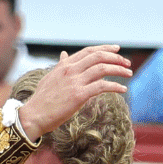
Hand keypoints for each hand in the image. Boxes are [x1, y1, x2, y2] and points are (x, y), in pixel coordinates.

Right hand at [16, 46, 131, 138]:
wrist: (33, 115)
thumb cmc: (42, 99)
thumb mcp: (50, 77)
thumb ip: (60, 65)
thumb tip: (64, 54)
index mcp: (65, 65)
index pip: (89, 51)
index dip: (105, 48)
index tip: (117, 50)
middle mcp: (70, 70)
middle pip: (99, 57)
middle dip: (116, 58)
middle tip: (127, 62)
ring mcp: (75, 82)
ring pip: (103, 69)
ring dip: (119, 70)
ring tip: (129, 74)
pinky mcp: (79, 95)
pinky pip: (102, 86)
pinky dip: (115, 86)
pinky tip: (123, 89)